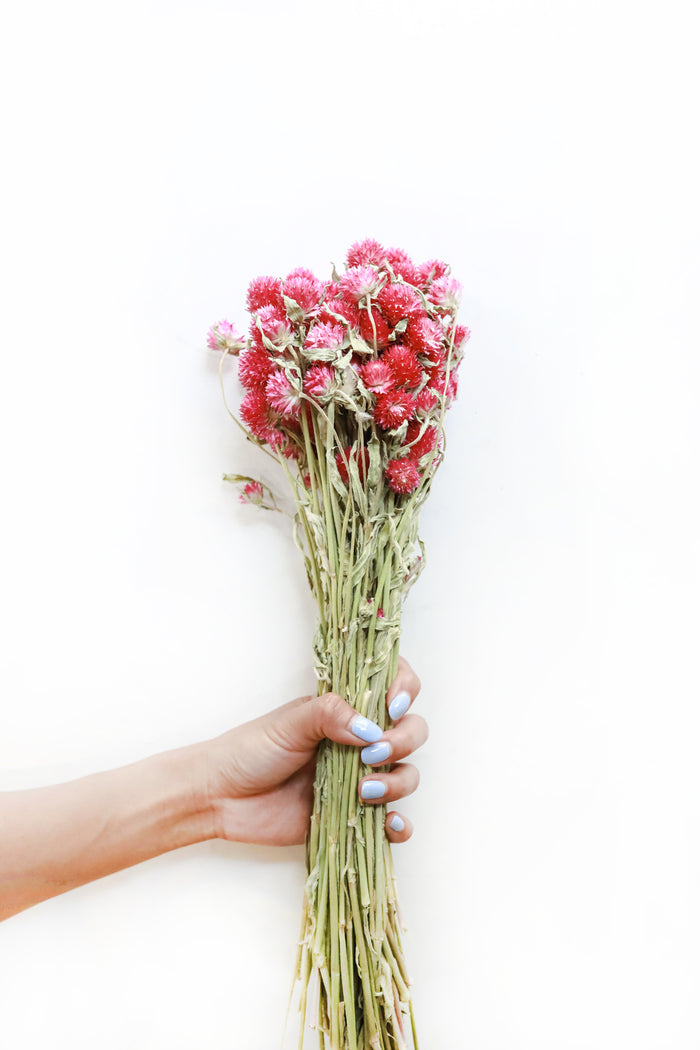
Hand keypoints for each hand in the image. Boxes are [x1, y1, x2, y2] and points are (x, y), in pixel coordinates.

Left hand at [202, 656, 426, 846]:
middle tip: (374, 753)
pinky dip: (400, 824)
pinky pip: (392, 821)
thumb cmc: (249, 751)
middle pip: (410, 730)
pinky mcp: (353, 815)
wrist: (221, 797)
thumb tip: (371, 727)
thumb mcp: (289, 723)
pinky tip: (389, 823)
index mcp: (345, 709)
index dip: (404, 690)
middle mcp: (358, 741)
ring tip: (365, 790)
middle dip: (405, 740)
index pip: (392, 686)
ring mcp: (359, 778)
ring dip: (399, 782)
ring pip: (407, 775)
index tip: (392, 706)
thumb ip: (330, 715)